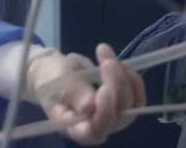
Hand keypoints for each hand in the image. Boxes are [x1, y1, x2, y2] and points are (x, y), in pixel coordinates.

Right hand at [28, 43, 144, 144]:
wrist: (54, 70)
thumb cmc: (49, 77)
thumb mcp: (56, 81)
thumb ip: (72, 93)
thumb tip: (89, 108)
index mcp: (74, 127)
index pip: (95, 131)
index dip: (104, 114)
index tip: (104, 88)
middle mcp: (95, 127)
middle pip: (117, 117)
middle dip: (117, 86)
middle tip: (107, 61)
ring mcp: (110, 117)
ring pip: (130, 106)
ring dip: (125, 78)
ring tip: (107, 55)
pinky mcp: (120, 105)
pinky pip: (136, 98)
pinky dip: (133, 80)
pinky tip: (124, 64)